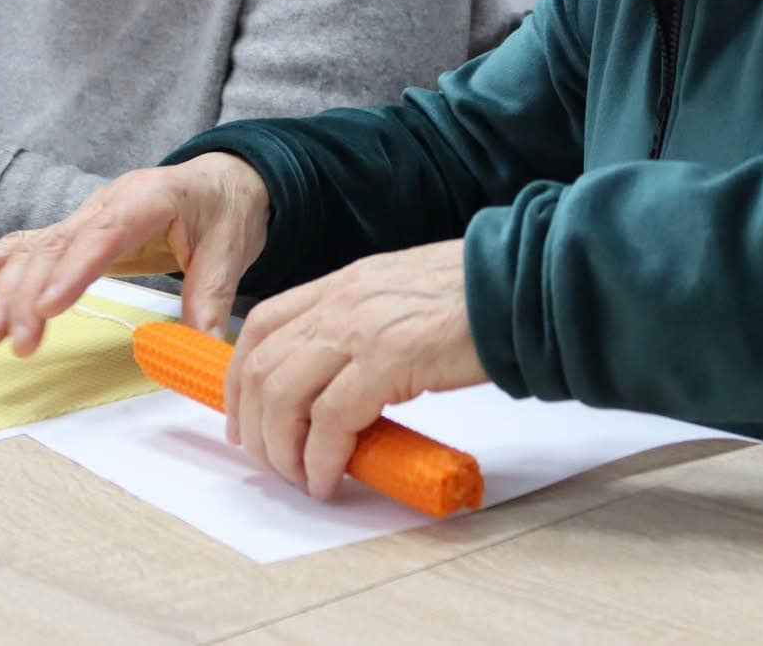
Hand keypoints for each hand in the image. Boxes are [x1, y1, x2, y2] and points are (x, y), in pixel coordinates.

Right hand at [0, 152, 269, 353]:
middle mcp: (104, 205)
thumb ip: (211, 294)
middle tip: (12, 341)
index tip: (47, 307)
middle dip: (27, 295)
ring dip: (3, 292)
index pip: (104, 235)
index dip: (73, 271)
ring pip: (32, 252)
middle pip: (56, 248)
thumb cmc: (224, 208)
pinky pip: (25, 249)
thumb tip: (203, 346)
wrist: (219, 179)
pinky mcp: (72, 235)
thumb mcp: (232, 247)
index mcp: (147, 200)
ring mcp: (83, 218)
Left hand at [225, 240, 486, 500]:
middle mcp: (341, 301)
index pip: (261, 325)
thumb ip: (365, 327)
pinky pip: (332, 421)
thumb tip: (344, 383)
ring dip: (281, 448)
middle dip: (254, 424)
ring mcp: (362, 329)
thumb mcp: (400, 296)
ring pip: (284, 395)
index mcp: (342, 284)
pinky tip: (330, 479)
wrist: (522, 283)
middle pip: (261, 365)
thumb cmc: (475, 294)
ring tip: (299, 477)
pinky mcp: (390, 360)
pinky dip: (321, 458)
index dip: (240, 377)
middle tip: (269, 461)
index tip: (243, 418)